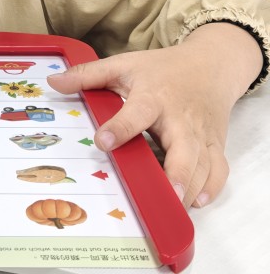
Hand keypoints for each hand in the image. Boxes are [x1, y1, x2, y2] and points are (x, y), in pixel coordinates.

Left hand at [47, 24, 262, 208]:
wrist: (210, 65)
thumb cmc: (162, 69)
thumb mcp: (124, 65)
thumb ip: (88, 75)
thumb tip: (53, 83)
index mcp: (154, 97)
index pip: (137, 113)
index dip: (120, 128)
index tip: (103, 142)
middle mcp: (182, 119)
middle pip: (185, 148)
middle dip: (177, 173)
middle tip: (165, 194)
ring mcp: (203, 134)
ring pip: (203, 165)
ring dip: (190, 188)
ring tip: (173, 208)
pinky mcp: (216, 145)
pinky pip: (219, 170)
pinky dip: (211, 187)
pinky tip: (196, 201)